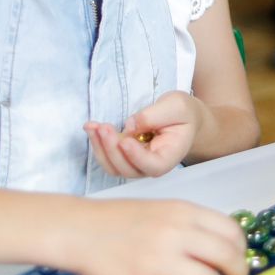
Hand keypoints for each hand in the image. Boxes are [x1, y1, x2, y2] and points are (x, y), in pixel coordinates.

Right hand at [71, 198, 247, 274]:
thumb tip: (227, 250)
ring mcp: (160, 263)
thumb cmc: (124, 221)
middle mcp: (176, 234)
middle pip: (227, 258)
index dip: (241, 250)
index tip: (238, 259)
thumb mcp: (165, 209)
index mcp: (183, 211)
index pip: (231, 231)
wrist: (81, 231)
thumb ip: (194, 225)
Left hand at [87, 91, 207, 178]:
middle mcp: (151, 165)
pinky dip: (97, 142)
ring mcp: (136, 163)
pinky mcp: (124, 155)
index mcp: (169, 157)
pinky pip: (107, 156)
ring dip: (100, 147)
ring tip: (92, 126)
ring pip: (113, 166)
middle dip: (112, 149)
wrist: (181, 118)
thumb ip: (154, 115)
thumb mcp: (176, 106)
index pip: (153, 166)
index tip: (124, 140)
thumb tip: (130, 127)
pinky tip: (91, 127)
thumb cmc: (182, 114)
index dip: (136, 157)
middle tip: (104, 127)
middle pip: (128, 169)